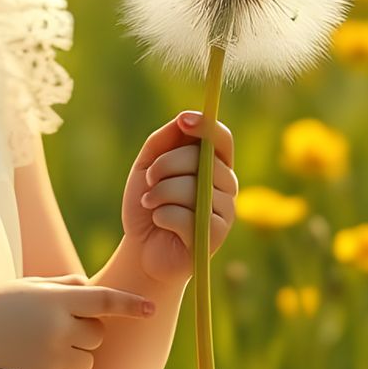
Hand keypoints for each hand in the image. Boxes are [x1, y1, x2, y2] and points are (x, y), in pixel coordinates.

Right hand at [0, 276, 154, 368]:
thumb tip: (96, 288)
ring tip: (36, 350)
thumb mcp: (24, 289)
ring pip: (87, 362)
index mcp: (53, 300)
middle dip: (82, 333)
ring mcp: (52, 360)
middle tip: (48, 330)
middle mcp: (57, 329)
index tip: (150, 309)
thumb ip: (62, 287)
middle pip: (96, 335)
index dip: (130, 304)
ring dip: (73, 358)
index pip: (104, 300)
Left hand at [120, 112, 237, 287]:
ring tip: (150, 204)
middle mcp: (226, 185)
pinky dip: (162, 216)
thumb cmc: (148, 205)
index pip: (221, 139)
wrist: (141, 249)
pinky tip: (160, 223)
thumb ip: (162, 141)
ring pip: (192, 187)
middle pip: (202, 159)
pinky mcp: (217, 235)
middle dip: (165, 165)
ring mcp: (225, 210)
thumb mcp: (147, 167)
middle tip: (148, 181)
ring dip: (159, 193)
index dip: (206, 126)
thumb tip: (183, 119)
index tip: (183, 121)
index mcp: (214, 165)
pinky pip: (186, 215)